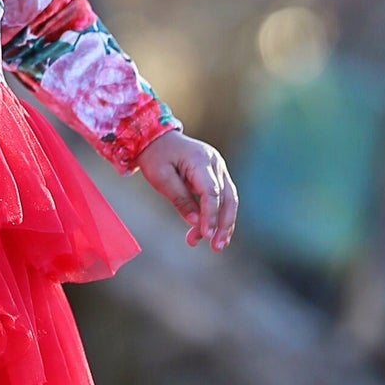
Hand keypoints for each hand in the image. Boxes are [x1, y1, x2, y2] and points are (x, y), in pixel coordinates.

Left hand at [136, 131, 237, 251]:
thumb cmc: (156, 156)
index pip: (212, 192)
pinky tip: (212, 233)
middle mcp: (215, 163)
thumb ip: (179, 199)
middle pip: (228, 197)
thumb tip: (195, 222)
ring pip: (229, 199)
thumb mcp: (160, 178)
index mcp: (201, 160)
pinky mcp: (216, 175)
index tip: (206, 235)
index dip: (210, 215)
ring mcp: (218, 168)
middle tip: (216, 247)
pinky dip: (218, 215)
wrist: (156, 138)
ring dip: (223, 223)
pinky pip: (222, 197)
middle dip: (223, 224)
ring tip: (216, 246)